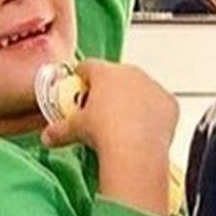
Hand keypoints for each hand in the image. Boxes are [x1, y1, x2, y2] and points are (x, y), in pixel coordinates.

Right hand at [41, 60, 177, 215]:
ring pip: (140, 89)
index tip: (79, 89)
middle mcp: (131, 73)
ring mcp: (152, 86)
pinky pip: (158, 104)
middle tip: (100, 110)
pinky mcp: (169, 102)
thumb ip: (60, 130)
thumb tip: (47, 137)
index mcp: (105, 73)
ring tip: (124, 124)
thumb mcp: (75, 129)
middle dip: (108, 90)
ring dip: (132, 100)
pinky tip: (143, 130)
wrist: (135, 149)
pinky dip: (152, 114)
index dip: (81, 78)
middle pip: (116, 76)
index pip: (88, 66)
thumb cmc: (105, 133)